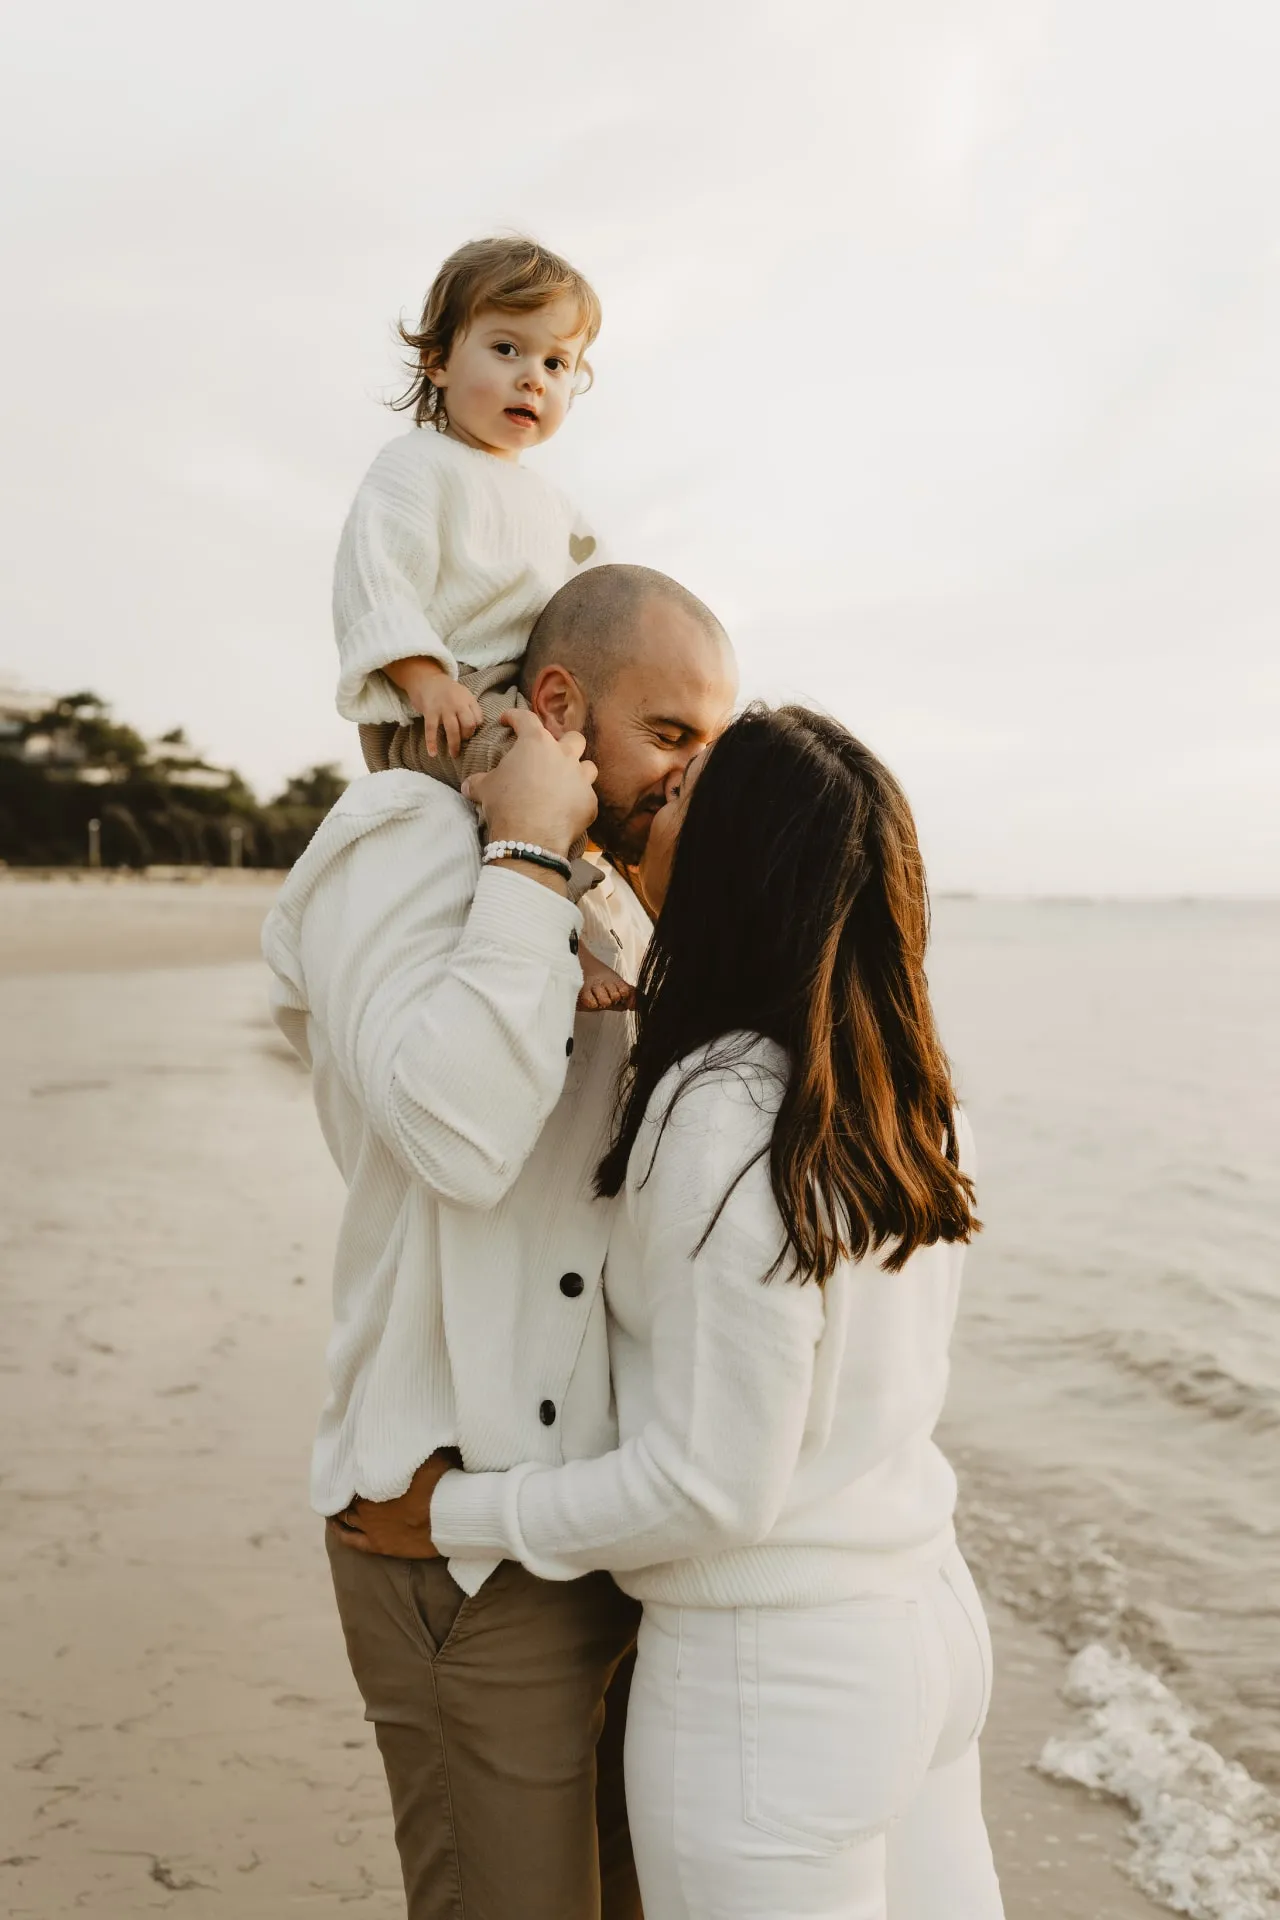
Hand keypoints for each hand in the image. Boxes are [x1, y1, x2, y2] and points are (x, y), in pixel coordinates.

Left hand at [327, 1449, 458, 1558]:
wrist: (450, 1519)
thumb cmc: (441, 1484)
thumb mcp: (427, 1454)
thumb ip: (412, 1448)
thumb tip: (408, 1433)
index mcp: (373, 1479)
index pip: (354, 1472)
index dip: (354, 1468)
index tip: (356, 1462)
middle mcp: (365, 1503)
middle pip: (348, 1494)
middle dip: (348, 1488)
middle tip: (347, 1480)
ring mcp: (370, 1526)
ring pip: (345, 1516)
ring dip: (341, 1508)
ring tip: (338, 1500)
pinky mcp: (378, 1545)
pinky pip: (350, 1540)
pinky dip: (339, 1531)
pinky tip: (334, 1525)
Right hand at [412, 669, 485, 759]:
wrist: (427, 679)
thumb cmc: (448, 691)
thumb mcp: (464, 695)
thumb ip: (471, 709)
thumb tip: (477, 728)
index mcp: (468, 699)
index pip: (478, 719)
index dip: (475, 729)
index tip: (470, 732)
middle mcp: (457, 703)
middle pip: (468, 724)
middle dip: (467, 736)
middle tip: (462, 742)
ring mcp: (443, 707)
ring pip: (452, 729)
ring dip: (454, 744)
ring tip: (454, 754)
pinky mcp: (430, 711)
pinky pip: (431, 729)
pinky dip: (432, 743)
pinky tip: (433, 754)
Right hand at [463, 708, 597, 855]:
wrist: (529, 837)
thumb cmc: (505, 805)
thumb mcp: (484, 788)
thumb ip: (478, 781)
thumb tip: (468, 784)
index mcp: (535, 743)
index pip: (526, 719)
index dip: (515, 716)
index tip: (508, 720)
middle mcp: (563, 755)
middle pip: (573, 738)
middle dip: (564, 743)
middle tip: (551, 755)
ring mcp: (580, 778)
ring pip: (588, 766)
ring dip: (578, 771)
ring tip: (565, 782)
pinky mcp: (589, 801)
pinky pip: (587, 796)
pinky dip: (578, 801)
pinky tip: (566, 810)